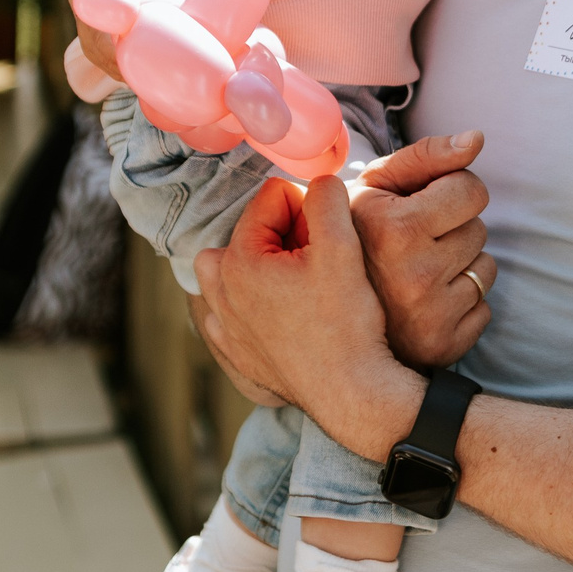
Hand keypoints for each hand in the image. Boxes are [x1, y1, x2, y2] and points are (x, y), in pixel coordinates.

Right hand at [67, 0, 176, 81]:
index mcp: (93, 28)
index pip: (112, 56)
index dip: (133, 66)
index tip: (157, 71)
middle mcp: (91, 47)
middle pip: (117, 71)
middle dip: (142, 78)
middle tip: (172, 84)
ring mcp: (94, 56)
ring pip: (118, 75)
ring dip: (139, 81)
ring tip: (168, 87)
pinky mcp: (100, 59)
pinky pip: (118, 73)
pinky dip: (134, 76)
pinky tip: (157, 82)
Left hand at [194, 177, 416, 451]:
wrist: (352, 392)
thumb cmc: (346, 323)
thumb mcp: (343, 248)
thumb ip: (327, 198)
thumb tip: (319, 179)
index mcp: (240, 260)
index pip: (271, 198)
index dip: (307, 209)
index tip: (327, 238)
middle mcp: (220, 291)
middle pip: (247, 232)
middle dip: (279, 236)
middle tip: (314, 259)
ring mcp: (224, 325)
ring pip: (229, 271)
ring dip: (257, 266)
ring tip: (294, 281)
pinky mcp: (235, 353)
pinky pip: (227, 314)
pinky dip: (245, 306)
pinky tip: (278, 314)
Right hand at [348, 131, 494, 369]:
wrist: (327, 312)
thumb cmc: (355, 238)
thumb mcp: (376, 185)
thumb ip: (427, 155)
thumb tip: (477, 139)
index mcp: (396, 229)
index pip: (472, 190)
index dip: (450, 191)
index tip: (422, 204)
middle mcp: (415, 274)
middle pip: (479, 229)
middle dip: (452, 229)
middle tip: (413, 243)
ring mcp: (431, 315)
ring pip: (484, 269)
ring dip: (459, 266)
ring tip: (418, 271)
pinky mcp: (445, 345)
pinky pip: (483, 308)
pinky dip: (460, 303)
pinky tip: (426, 301)